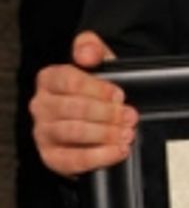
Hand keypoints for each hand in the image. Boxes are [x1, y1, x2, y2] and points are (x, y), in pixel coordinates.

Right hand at [29, 31, 134, 176]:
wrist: (100, 120)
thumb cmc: (98, 90)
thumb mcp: (100, 62)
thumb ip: (92, 47)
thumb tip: (86, 54)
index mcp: (49, 79)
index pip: (69, 81)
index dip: (97, 89)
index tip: (119, 95)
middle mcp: (41, 106)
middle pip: (73, 108)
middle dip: (107, 113)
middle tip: (129, 116)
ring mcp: (44, 133)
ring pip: (74, 132)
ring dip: (105, 133)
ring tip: (127, 133)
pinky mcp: (52, 157)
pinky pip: (74, 159)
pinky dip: (100, 156)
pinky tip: (118, 151)